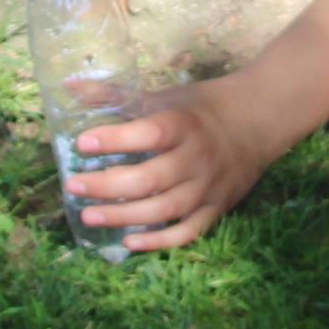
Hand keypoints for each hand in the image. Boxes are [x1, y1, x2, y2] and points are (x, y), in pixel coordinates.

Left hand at [58, 72, 286, 252]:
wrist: (259, 120)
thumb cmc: (203, 107)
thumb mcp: (166, 96)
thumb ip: (118, 96)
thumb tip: (69, 87)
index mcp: (185, 124)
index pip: (150, 133)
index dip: (116, 139)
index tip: (82, 143)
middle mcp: (198, 157)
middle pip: (151, 178)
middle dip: (108, 185)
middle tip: (74, 186)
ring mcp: (209, 186)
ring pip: (165, 209)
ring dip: (125, 216)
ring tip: (89, 216)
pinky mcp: (217, 207)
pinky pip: (188, 231)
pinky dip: (160, 241)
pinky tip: (129, 242)